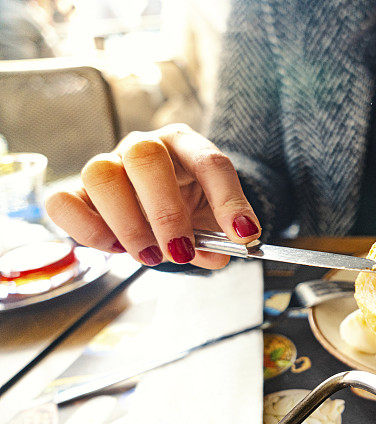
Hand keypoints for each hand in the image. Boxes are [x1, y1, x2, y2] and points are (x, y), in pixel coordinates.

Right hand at [46, 124, 259, 268]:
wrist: (159, 199)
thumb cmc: (187, 205)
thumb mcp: (212, 220)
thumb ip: (217, 238)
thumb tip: (213, 256)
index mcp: (186, 145)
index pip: (210, 163)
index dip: (230, 200)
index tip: (243, 234)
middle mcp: (144, 146)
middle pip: (145, 157)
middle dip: (166, 213)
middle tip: (181, 251)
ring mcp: (108, 164)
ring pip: (101, 174)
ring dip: (128, 224)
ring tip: (150, 255)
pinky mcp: (77, 190)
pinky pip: (62, 201)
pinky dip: (87, 230)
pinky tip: (115, 248)